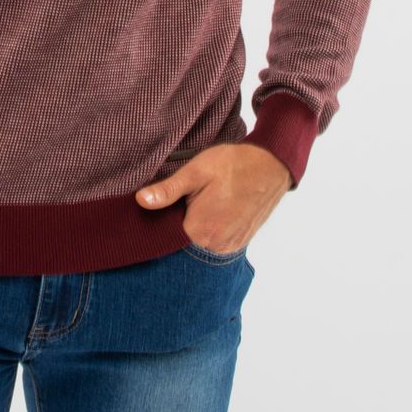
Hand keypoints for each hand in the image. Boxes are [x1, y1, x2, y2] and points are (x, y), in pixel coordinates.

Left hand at [135, 143, 292, 253]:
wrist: (271, 166)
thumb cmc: (233, 164)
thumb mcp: (196, 171)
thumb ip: (168, 190)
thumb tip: (141, 201)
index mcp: (201, 231)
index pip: (167, 235)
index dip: (162, 218)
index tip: (165, 203)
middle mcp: (216, 246)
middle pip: (184, 239)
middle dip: (180, 221)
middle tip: (189, 197)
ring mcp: (230, 246)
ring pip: (200, 241)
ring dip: (197, 225)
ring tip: (205, 201)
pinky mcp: (239, 242)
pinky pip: (216, 240)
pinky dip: (211, 228)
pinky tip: (215, 208)